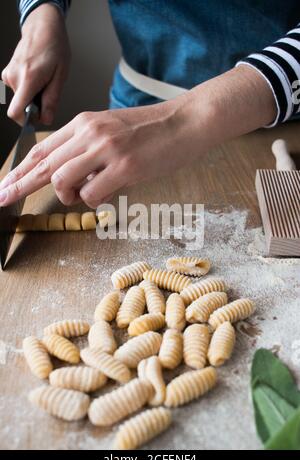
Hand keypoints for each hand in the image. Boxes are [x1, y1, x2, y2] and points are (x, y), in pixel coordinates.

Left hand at [0, 100, 203, 207]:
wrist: (186, 122)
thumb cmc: (153, 130)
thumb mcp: (112, 131)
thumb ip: (88, 150)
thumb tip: (73, 180)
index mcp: (85, 123)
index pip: (42, 149)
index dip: (20, 169)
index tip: (6, 184)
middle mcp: (90, 133)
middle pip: (43, 165)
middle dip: (20, 185)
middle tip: (3, 199)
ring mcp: (106, 149)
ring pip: (62, 180)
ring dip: (67, 196)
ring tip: (81, 195)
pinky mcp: (124, 166)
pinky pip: (92, 194)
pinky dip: (94, 201)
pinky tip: (107, 194)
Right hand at [1, 4, 69, 124]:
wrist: (42, 28)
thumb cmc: (54, 48)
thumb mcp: (60, 77)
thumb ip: (52, 100)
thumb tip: (46, 120)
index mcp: (28, 79)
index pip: (16, 111)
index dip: (25, 122)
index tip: (35, 121)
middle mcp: (14, 77)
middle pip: (22, 106)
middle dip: (35, 106)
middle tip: (48, 93)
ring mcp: (9, 75)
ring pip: (21, 98)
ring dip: (33, 97)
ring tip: (44, 82)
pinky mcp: (8, 73)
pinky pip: (19, 90)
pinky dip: (29, 90)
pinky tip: (38, 78)